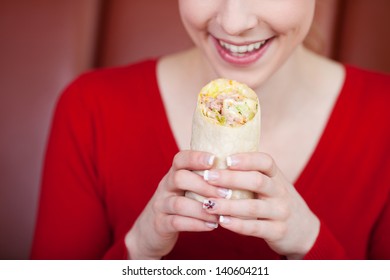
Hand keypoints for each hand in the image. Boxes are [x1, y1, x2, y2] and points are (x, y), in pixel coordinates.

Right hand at [125, 150, 223, 258]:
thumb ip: (203, 179)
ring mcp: (161, 206)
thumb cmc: (179, 205)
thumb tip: (235, 171)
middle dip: (204, 185)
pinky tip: (212, 225)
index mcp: (173, 174)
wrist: (151, 231)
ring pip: (179, 204)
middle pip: (179, 178)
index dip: (196, 157)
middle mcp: (165, 187)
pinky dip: (196, 224)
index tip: (214, 160)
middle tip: (226, 193)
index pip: (180, 159)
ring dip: (202, 209)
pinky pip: (177, 222)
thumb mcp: (186, 188)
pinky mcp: (160, 224)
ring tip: (220, 214)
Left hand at [201, 152, 319, 258]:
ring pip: (253, 207)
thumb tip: (215, 158)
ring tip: (208, 203)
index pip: (266, 161)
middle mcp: (280, 192)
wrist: (304, 230)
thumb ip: (250, 174)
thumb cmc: (276, 201)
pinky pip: (255, 228)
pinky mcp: (278, 231)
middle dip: (230, 178)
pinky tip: (221, 221)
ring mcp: (281, 212)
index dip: (246, 159)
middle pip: (257, 181)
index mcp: (277, 176)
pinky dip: (237, 225)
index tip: (226, 159)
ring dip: (228, 205)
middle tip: (207, 177)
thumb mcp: (271, 184)